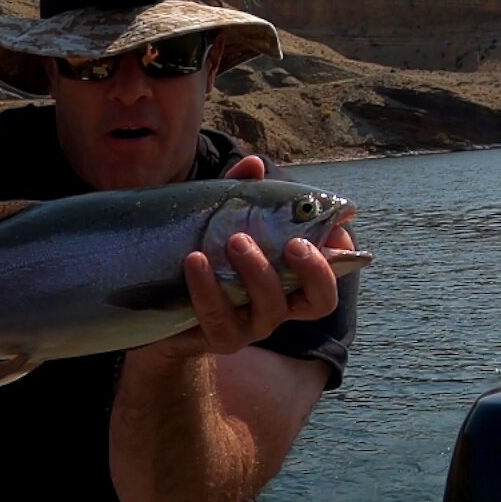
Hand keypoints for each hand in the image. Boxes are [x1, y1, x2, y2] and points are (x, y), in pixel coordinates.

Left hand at [140, 156, 350, 358]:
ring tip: (234, 240)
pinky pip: (219, 318)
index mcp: (290, 277)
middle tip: (295, 242)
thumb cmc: (202, 253)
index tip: (338, 220)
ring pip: (271, 307)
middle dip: (315, 270)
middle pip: (320, 301)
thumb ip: (239, 193)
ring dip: (257, 271)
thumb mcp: (219, 219)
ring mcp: (251, 324)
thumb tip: (254, 165)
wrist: (157, 302)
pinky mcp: (218, 336)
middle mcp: (279, 304)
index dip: (342, 249)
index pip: (333, 270)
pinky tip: (195, 260)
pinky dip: (208, 287)